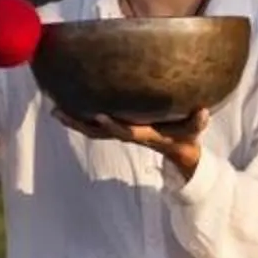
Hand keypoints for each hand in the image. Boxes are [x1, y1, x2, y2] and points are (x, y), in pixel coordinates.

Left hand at [54, 107, 206, 177]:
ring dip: (74, 121)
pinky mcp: (120, 129)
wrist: (180, 154)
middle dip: (79, 124)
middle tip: (58, 112)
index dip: (114, 125)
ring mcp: (122, 133)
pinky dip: (82, 116)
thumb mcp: (195, 132)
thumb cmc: (186, 140)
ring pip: (93, 130)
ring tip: (55, 109)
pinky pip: (97, 125)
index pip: (127, 131)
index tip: (100, 116)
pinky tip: (68, 104)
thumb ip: (198, 122)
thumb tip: (203, 110)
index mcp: (146, 135)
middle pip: (99, 132)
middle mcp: (129, 134)